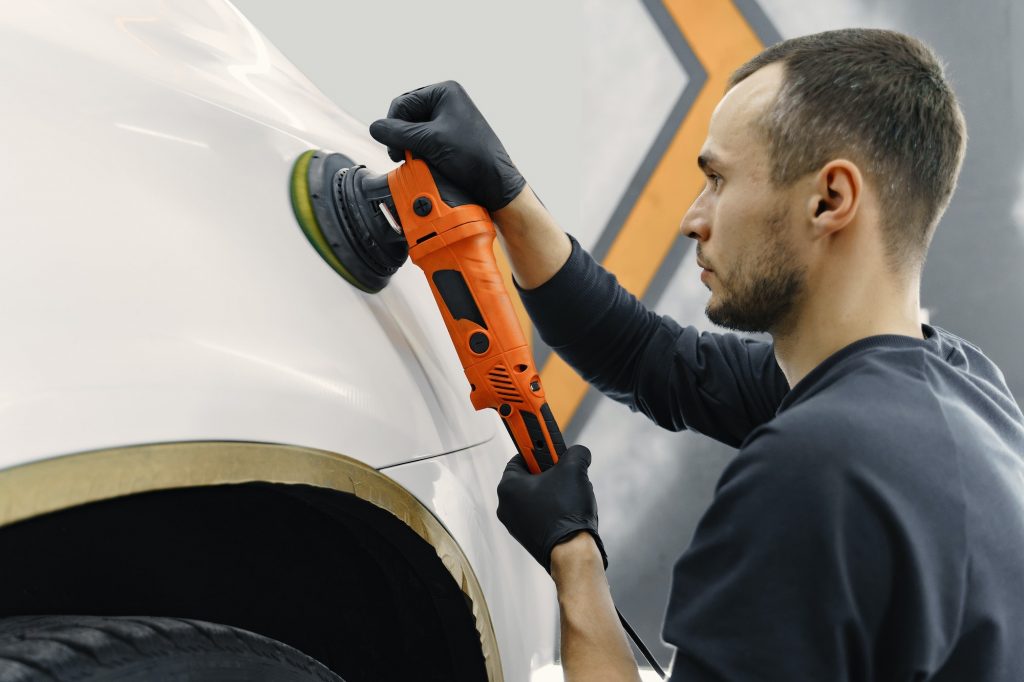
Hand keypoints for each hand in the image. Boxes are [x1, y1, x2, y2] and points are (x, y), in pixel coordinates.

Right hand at [368, 80, 526, 211]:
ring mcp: (448, 120)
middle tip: (403, 155)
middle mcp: (446, 102)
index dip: (394, 126)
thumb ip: (398, 133)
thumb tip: (374, 128)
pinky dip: (418, 151)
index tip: (397, 148)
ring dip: (409, 145)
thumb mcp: (430, 141)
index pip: (403, 103)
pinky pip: (423, 140)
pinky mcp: (448, 137)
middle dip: (401, 136)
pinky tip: (423, 162)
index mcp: (444, 92)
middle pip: (406, 116)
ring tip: (414, 160)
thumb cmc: (471, 157)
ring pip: (413, 130)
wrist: (495, 182)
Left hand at [496, 445, 607, 572]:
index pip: (520, 458)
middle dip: (551, 475)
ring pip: (537, 498)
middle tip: (567, 476)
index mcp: (508, 487)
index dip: (540, 453)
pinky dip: (554, 511)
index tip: (554, 454)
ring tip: (571, 497)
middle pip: (530, 479)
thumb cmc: (566, 512)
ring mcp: (515, 525)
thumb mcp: (574, 469)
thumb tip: (579, 453)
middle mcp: (506, 506)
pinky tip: (569, 514)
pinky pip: (540, 516)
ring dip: (555, 494)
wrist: (572, 554)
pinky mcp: (528, 538)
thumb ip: (576, 453)